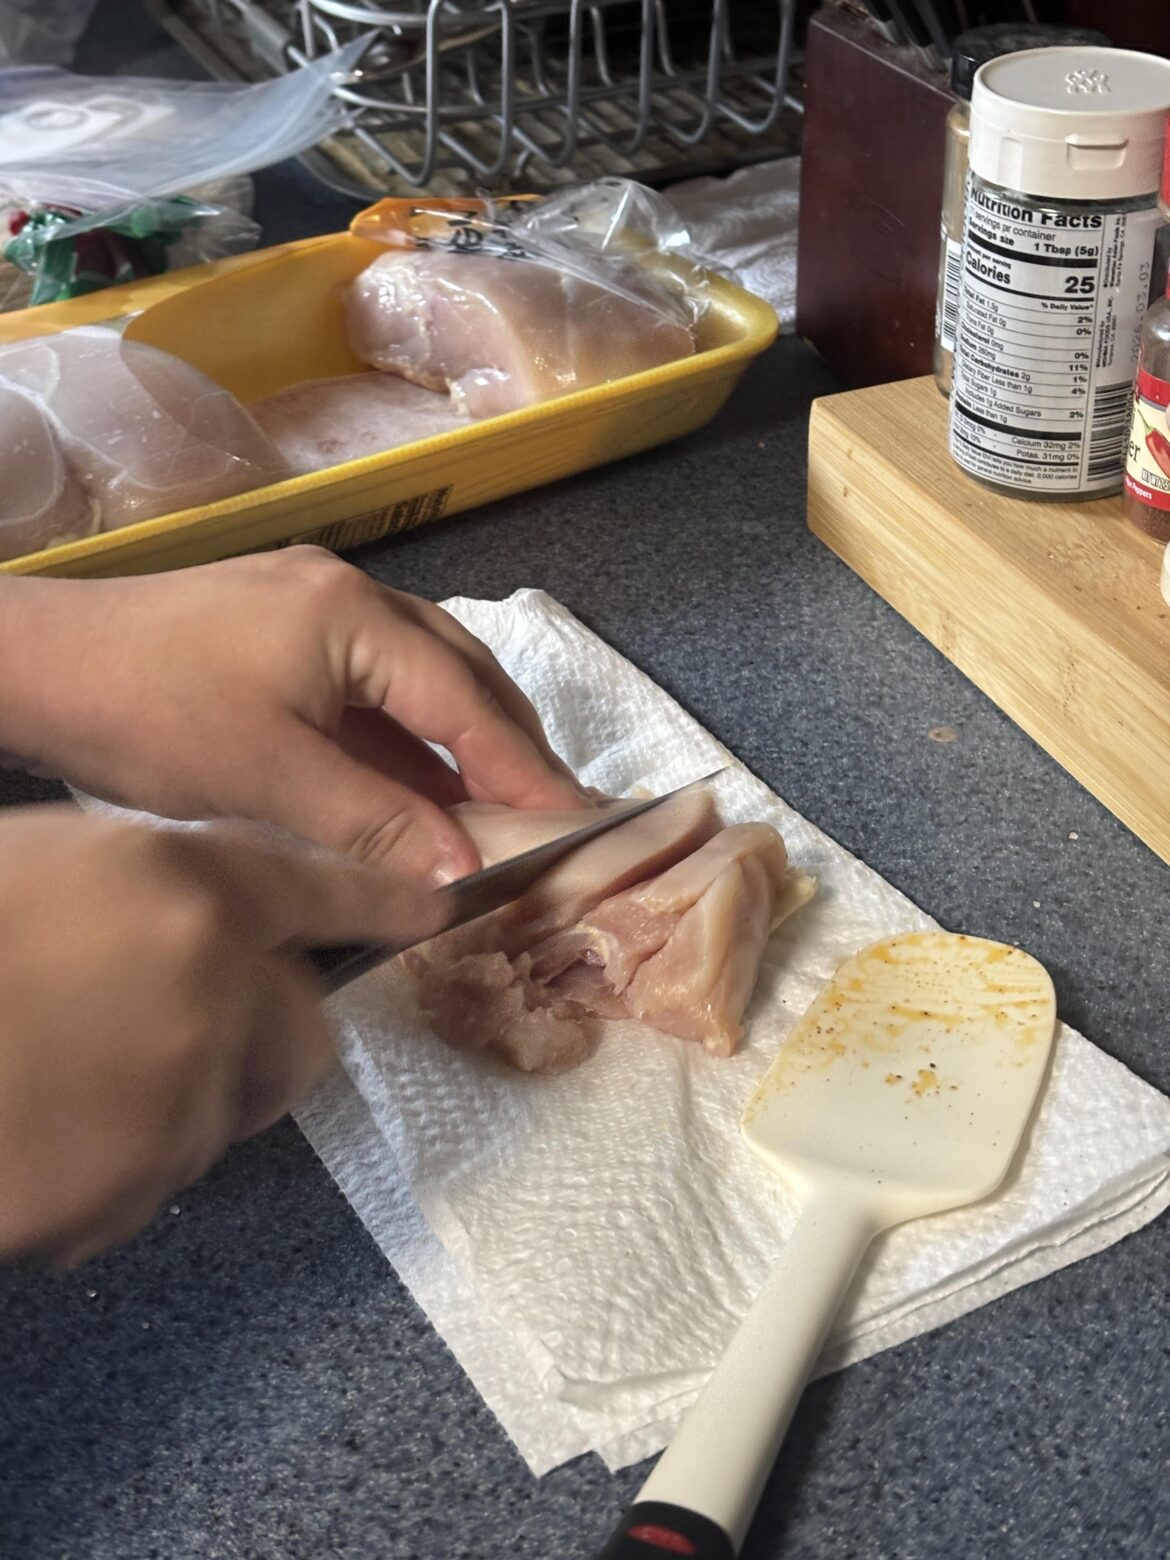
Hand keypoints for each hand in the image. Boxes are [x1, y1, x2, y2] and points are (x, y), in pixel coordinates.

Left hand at [0, 548, 585, 884]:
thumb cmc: (149, 715)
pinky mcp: (285, 629)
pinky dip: (407, 738)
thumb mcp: (268, 779)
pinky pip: (374, 685)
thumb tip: (462, 870)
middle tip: (559, 812)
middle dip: (511, 744)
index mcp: (356, 617)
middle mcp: (351, 595)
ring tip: (505, 803)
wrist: (37, 665)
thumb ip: (375, 821)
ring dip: (463, 740)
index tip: (580, 822)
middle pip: (461, 674)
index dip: (525, 770)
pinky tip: (423, 784)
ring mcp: (316, 606)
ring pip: (421, 677)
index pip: (466, 704)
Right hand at [0, 807, 440, 1266]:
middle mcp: (211, 984)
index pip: (323, 889)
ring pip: (231, 1109)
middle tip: (182, 1030)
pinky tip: (40, 1128)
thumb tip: (206, 915)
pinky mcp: (135, 1182)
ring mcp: (180, 1090)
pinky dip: (119, 1163)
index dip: (383, 900)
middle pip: (303, 1032)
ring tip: (69, 1077)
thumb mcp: (49, 862)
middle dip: (264, 1038)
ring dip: (180, 1101)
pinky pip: (159, 1177)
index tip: (434, 910)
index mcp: (184, 885)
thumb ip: (154, 886)